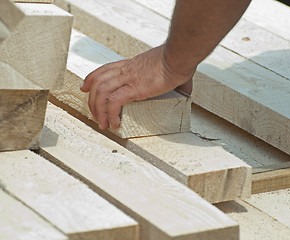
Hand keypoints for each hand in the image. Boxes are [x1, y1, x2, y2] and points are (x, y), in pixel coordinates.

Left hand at [80, 45, 194, 129]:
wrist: (179, 56)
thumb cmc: (178, 60)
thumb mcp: (171, 70)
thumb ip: (177, 82)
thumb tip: (187, 91)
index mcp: (132, 64)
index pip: (105, 69)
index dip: (92, 78)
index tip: (86, 87)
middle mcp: (126, 70)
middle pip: (98, 82)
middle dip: (91, 99)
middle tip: (93, 113)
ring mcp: (129, 79)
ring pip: (101, 93)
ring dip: (98, 110)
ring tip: (102, 123)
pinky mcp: (134, 88)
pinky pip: (114, 102)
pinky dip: (110, 114)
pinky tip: (114, 123)